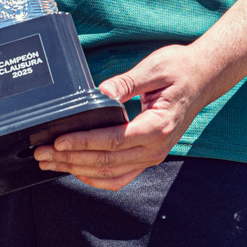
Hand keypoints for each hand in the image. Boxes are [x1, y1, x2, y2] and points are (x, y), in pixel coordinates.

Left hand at [33, 44, 212, 191]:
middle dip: (71, 159)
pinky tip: (77, 170)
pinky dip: (96, 177)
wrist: (204, 78)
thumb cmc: (180, 70)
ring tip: (50, 163)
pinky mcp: (148, 156)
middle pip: (106, 161)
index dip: (83, 142)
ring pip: (109, 173)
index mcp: (157, 126)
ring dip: (77, 170)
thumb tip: (98, 93)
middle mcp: (155, 148)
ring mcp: (152, 156)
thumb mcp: (154, 68)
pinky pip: (119, 176)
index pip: (113, 140)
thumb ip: (126, 83)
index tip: (58, 141)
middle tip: (42, 153)